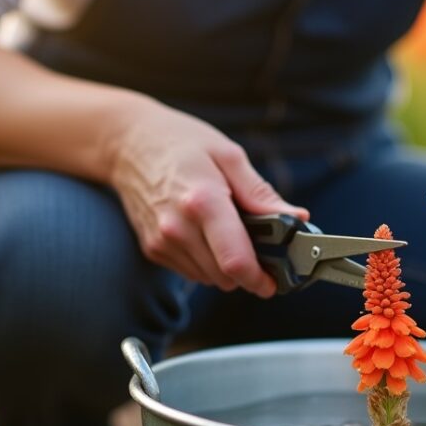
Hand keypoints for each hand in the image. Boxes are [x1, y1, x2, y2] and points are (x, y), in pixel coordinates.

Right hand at [106, 100, 308, 297]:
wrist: (128, 144)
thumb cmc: (182, 143)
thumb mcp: (229, 156)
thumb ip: (261, 194)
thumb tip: (296, 218)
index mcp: (203, 201)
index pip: (235, 261)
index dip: (260, 279)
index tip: (274, 281)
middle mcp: (178, 228)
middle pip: (224, 277)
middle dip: (246, 269)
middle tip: (256, 245)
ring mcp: (162, 241)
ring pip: (208, 278)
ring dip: (224, 266)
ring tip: (225, 231)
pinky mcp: (152, 249)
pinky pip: (190, 271)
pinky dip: (204, 261)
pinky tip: (202, 232)